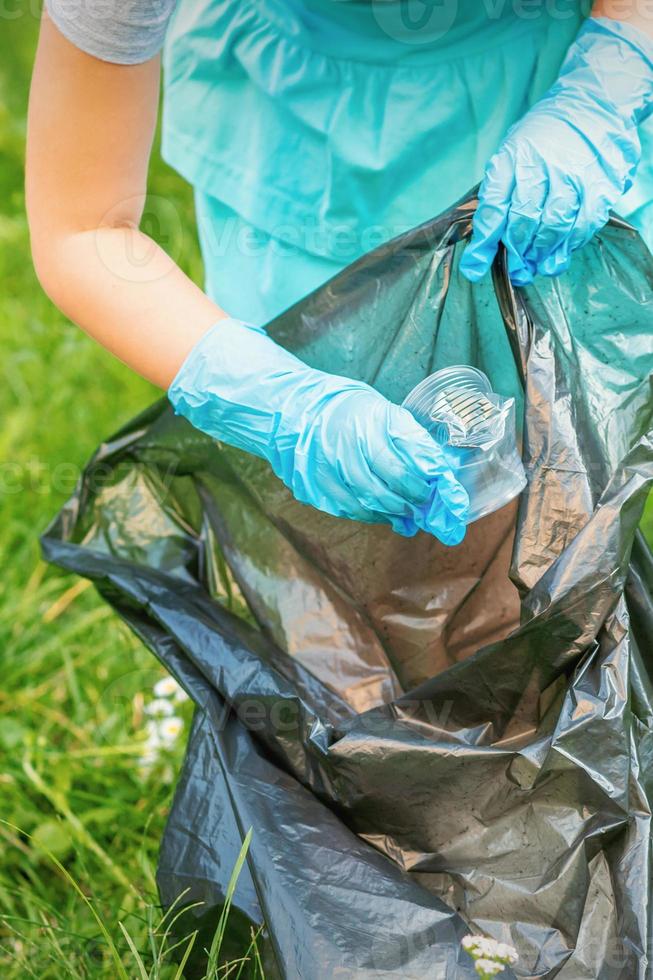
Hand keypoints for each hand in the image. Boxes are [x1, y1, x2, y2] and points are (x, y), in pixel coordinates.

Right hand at [168, 318, 468, 543]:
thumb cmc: (343, 408)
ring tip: (411, 514)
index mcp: (369, 421)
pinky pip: (350, 508)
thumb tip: (440, 468)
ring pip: (372, 502)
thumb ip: (409, 439)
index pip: (410, 458)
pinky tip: (383, 513)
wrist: (290, 412)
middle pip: (393, 484)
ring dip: (397, 511)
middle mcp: (348, 445)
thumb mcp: (381, 410)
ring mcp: (328, 468)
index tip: (451, 495)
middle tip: (431, 507)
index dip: (433, 481)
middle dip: (417, 500)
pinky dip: (372, 514)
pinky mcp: (315, 487)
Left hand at [460, 17, 652, 284]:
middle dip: (516, 254)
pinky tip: (560, 253)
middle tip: (516, 270)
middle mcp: (540, 166)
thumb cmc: (543, 138)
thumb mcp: (512, 154)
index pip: (493, 208)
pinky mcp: (598, 184)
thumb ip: (500, 194)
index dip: (483, 244)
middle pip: (523, 221)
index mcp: (511, 159)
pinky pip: (582, 225)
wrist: (592, 105)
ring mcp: (571, 175)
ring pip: (552, 227)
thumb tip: (486, 242)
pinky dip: (569, 245)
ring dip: (541, 253)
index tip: (474, 268)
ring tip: (536, 265)